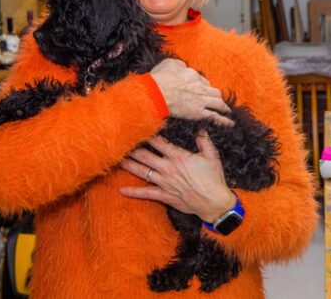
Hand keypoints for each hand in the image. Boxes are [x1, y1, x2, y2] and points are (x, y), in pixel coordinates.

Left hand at [120, 130, 236, 223]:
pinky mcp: (165, 196)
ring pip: (142, 172)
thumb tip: (200, 127)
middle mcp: (168, 168)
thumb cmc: (214, 179)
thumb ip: (204, 140)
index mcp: (178, 156)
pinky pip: (146, 193)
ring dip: (129, 166)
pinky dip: (134, 192)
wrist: (215, 203)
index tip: (137, 127)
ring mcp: (165, 182)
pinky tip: (122, 190)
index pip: (158, 142)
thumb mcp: (212, 156)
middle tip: (119, 142)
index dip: (147, 134)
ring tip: (116, 160)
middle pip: (145, 156)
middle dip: (132, 149)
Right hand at [150, 59, 232, 126]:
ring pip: (218, 102)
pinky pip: (215, 116)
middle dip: (216, 96)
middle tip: (217, 100)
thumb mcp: (169, 63)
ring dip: (223, 107)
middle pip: (214, 91)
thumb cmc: (159, 78)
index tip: (202, 90)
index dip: (203, 86)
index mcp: (193, 75)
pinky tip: (230, 123)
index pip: (203, 80)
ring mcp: (201, 100)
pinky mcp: (199, 113)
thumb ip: (178, 64)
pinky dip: (224, 121)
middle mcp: (200, 86)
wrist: (156, 92)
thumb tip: (183, 66)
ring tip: (227, 111)